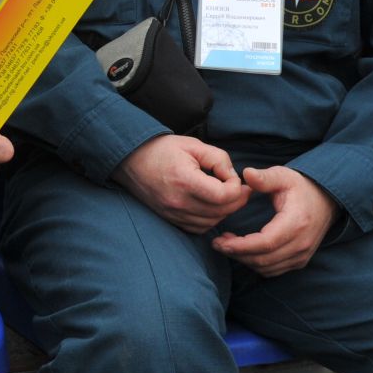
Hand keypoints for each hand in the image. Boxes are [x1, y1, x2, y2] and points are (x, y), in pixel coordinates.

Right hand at [111, 134, 249, 232]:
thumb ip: (219, 159)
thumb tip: (234, 177)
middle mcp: (178, 201)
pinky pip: (199, 228)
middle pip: (221, 211)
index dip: (236, 188)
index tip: (235, 179)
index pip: (223, 196)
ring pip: (212, 222)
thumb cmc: (162, 149)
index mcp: (184, 180)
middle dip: (236, 200)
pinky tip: (211, 206)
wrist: (131, 160)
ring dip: (225, 211)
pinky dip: (210, 219)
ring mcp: (173, 213)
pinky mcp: (170, 219)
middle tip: (241, 189)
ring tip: (226, 195)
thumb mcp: (194, 145)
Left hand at [211, 166, 338, 276]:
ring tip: (227, 244)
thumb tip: (246, 173)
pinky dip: (255, 264)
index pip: (265, 243)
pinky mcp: (300, 261)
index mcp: (297, 222)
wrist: (325, 201)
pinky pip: (273, 270)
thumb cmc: (300, 187)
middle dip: (236, 254)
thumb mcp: (282, 176)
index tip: (220, 241)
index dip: (240, 246)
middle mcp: (302, 243)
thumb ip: (264, 177)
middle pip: (264, 259)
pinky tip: (242, 250)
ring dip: (243, 260)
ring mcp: (302, 255)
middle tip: (217, 243)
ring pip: (266, 268)